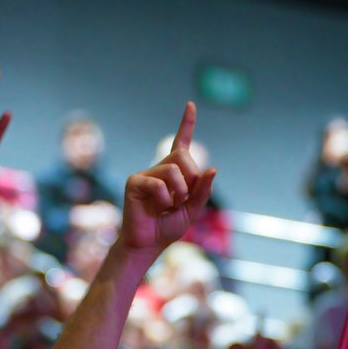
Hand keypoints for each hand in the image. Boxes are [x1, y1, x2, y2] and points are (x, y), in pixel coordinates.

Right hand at [118, 102, 216, 255]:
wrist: (147, 243)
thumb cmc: (167, 227)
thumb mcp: (193, 210)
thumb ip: (203, 190)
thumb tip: (213, 168)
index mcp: (174, 171)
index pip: (182, 143)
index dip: (187, 123)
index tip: (191, 105)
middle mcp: (159, 168)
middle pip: (184, 158)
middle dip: (190, 181)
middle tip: (180, 200)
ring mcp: (145, 173)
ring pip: (173, 172)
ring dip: (178, 194)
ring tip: (167, 207)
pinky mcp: (134, 181)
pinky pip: (158, 184)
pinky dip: (163, 200)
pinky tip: (155, 208)